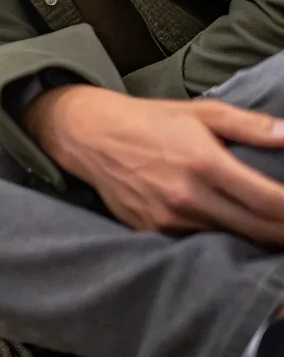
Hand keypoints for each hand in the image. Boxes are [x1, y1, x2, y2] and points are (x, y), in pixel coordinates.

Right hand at [23, 85, 283, 244]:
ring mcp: (169, 219)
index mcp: (204, 163)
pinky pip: (197, 245)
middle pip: (259, 233)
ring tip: (264, 227)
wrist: (91, 135)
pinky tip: (224, 227)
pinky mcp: (152, 232)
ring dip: (252, 238)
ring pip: (230, 243)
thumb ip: (249, 125)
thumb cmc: (149, 120)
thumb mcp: (200, 112)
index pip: (270, 203)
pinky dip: (217, 240)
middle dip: (283, 232)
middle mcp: (188, 197)